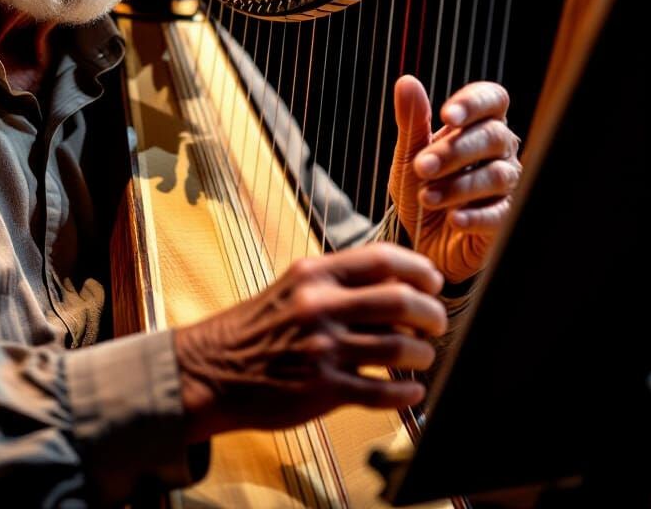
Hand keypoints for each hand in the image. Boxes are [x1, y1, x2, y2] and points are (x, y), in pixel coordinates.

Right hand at [173, 244, 446, 442]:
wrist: (214, 367)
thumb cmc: (260, 326)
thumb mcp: (294, 286)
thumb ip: (338, 281)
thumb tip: (397, 281)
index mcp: (314, 273)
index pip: (383, 258)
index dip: (419, 269)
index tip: (434, 282)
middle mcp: (320, 305)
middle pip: (401, 301)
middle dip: (432, 313)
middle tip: (436, 323)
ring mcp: (322, 348)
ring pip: (399, 347)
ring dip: (423, 354)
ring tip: (422, 356)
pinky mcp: (322, 389)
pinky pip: (383, 391)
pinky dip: (407, 392)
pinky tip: (411, 390)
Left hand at [389, 75, 521, 284]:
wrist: (423, 238)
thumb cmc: (422, 186)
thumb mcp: (409, 154)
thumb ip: (411, 121)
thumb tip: (406, 81)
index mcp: (479, 125)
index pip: (493, 99)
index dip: (475, 103)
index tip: (448, 114)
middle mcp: (501, 150)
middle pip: (493, 137)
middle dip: (455, 151)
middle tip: (422, 166)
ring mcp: (508, 185)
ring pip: (497, 176)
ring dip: (458, 186)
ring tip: (426, 197)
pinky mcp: (506, 219)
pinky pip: (500, 214)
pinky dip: (476, 216)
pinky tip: (454, 219)